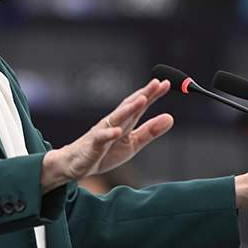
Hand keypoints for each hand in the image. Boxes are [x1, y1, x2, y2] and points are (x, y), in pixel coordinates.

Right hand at [41, 79, 172, 191]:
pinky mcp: (93, 145)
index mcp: (125, 122)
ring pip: (116, 118)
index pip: (140, 105)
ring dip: (129, 108)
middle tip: (157, 82)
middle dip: (143, 94)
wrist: (77, 164)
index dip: (153, 95)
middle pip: (129, 106)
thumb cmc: (105, 152)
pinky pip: (101, 138)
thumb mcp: (133, 144)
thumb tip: (170, 117)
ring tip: (142, 99)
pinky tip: (118, 131)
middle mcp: (114, 122)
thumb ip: (150, 131)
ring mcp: (103, 132)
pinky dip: (109, 134)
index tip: (166, 83)